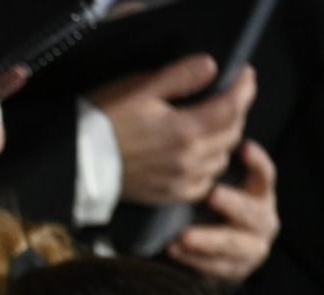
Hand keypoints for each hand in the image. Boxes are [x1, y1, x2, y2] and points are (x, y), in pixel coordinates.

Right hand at [89, 54, 256, 205]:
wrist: (78, 163)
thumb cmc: (106, 120)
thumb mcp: (141, 88)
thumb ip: (180, 77)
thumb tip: (212, 68)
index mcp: (185, 129)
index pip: (232, 107)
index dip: (244, 88)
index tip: (245, 75)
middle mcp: (190, 159)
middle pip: (232, 133)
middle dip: (236, 111)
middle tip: (227, 97)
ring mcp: (182, 181)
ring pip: (222, 158)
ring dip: (224, 139)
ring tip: (213, 125)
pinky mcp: (170, 196)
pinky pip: (206, 183)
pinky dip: (209, 166)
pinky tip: (199, 156)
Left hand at [167, 140, 279, 282]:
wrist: (202, 252)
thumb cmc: (202, 207)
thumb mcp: (207, 183)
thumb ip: (209, 163)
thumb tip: (204, 125)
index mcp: (259, 195)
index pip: (265, 176)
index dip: (257, 163)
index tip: (242, 147)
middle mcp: (262, 220)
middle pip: (254, 212)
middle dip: (233, 204)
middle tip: (211, 194)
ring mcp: (252, 248)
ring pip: (235, 245)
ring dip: (209, 240)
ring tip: (182, 236)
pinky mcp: (236, 271)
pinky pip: (217, 268)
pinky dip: (195, 260)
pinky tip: (174, 251)